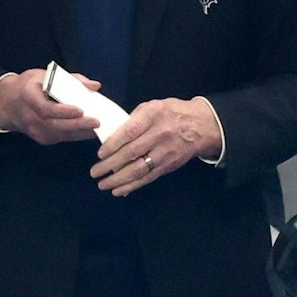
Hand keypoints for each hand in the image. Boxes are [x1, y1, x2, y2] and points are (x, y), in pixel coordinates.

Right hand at [0, 68, 101, 144]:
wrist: (8, 104)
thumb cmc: (29, 85)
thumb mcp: (45, 75)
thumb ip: (71, 79)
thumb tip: (95, 86)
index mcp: (28, 96)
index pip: (45, 108)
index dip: (63, 111)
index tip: (80, 110)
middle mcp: (30, 116)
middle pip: (55, 125)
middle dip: (78, 125)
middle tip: (97, 122)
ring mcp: (35, 130)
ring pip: (61, 134)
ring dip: (81, 132)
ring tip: (98, 127)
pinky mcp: (42, 139)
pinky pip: (62, 138)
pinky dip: (77, 134)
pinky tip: (89, 130)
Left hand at [93, 98, 223, 195]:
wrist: (202, 125)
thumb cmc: (171, 113)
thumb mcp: (153, 106)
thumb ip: (134, 119)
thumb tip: (112, 137)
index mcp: (154, 115)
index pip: (130, 131)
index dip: (113, 143)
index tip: (100, 153)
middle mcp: (161, 133)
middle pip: (133, 152)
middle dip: (111, 164)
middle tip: (95, 172)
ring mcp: (166, 152)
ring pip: (140, 169)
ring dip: (119, 179)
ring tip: (103, 184)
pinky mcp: (169, 165)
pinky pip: (148, 177)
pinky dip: (132, 185)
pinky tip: (118, 190)